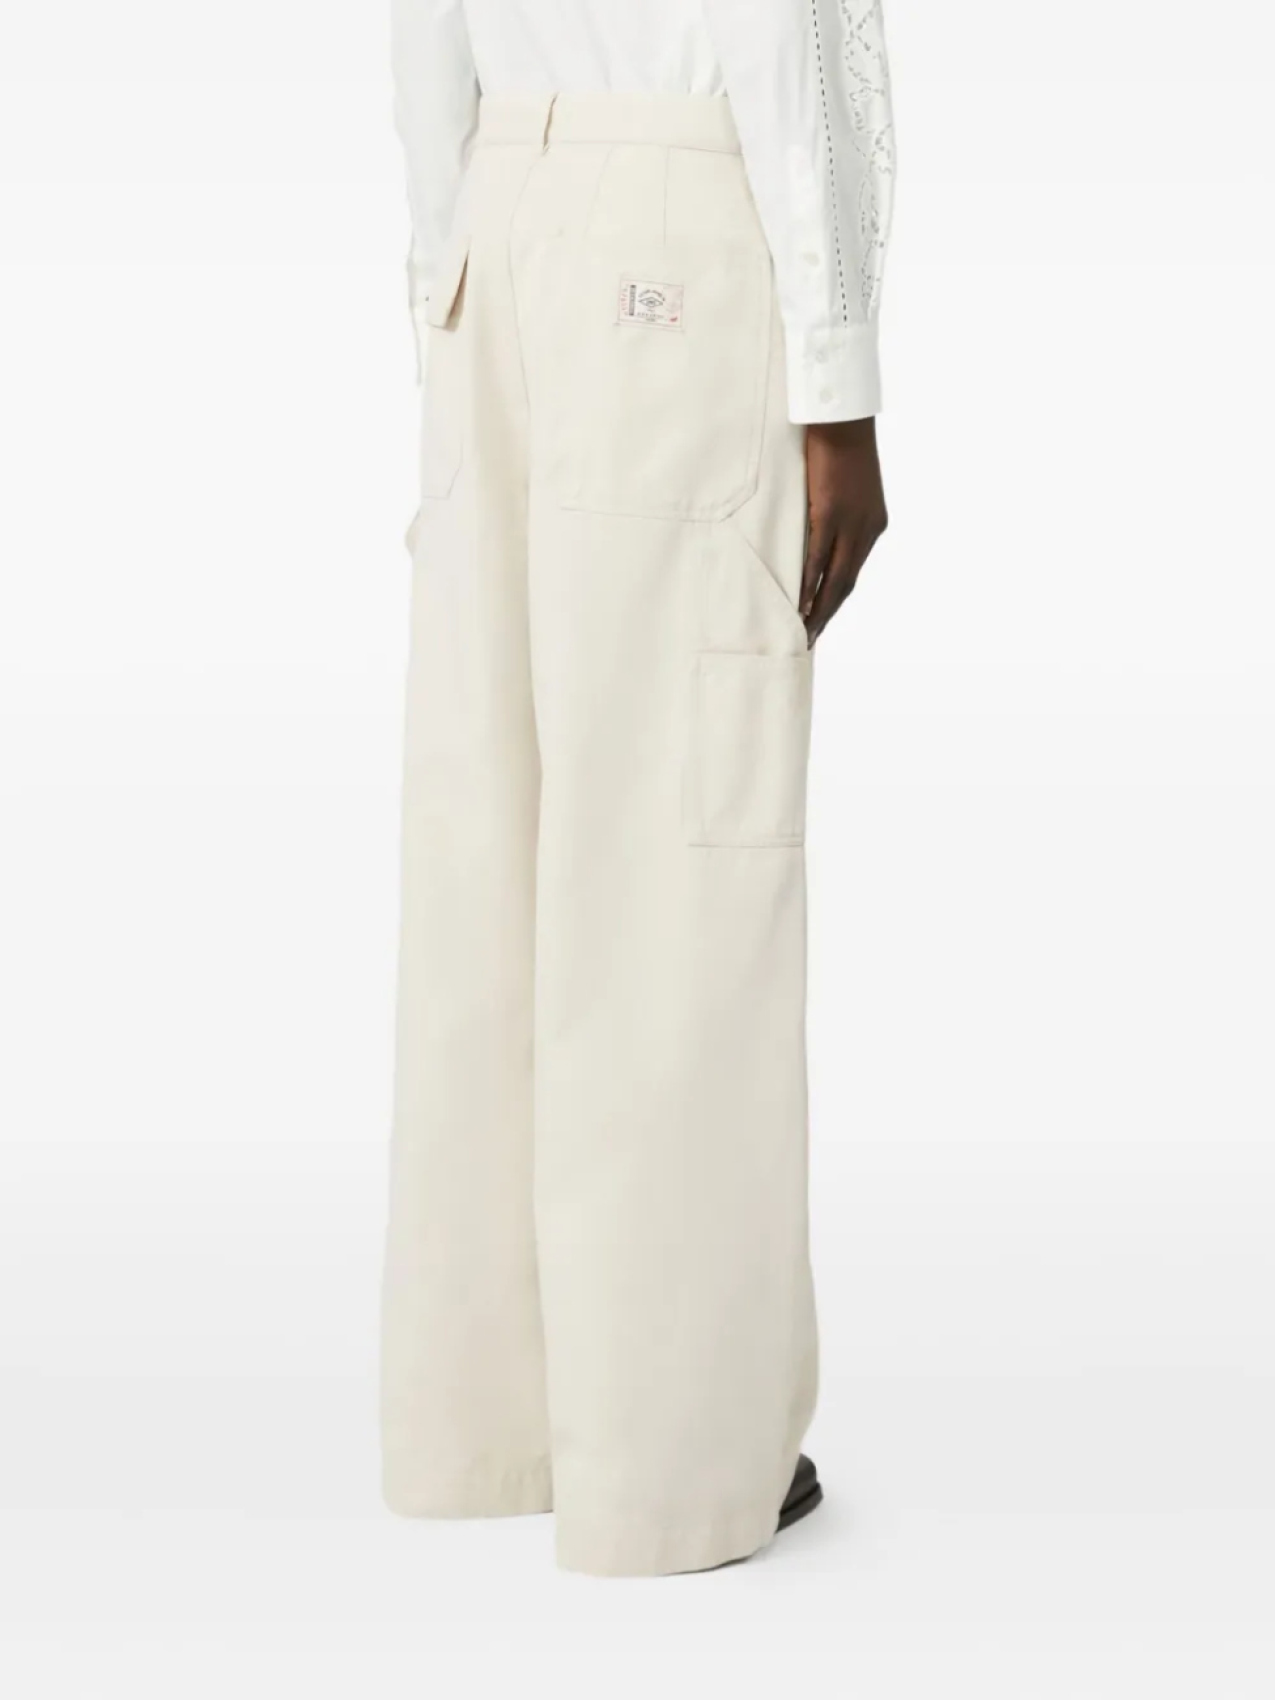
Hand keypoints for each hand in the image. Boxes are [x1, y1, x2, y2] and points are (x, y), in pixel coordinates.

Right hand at [800, 418, 888, 645]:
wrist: (842, 417)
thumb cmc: (839, 445)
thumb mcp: (845, 486)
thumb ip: (837, 513)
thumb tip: (815, 532)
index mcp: (873, 524)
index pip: (853, 572)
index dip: (836, 599)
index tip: (821, 619)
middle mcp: (867, 528)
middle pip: (846, 583)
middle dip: (827, 613)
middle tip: (810, 638)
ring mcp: (850, 522)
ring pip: (834, 576)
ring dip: (818, 606)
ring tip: (803, 630)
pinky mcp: (831, 512)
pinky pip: (818, 556)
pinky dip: (809, 582)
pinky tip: (798, 601)